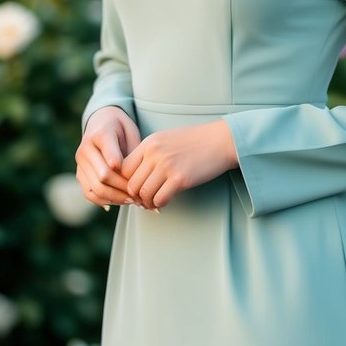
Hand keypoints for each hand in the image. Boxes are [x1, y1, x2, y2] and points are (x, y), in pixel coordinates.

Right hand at [75, 106, 141, 207]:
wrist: (100, 122)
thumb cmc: (121, 128)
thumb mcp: (131, 131)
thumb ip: (132, 152)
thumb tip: (137, 177)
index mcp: (101, 134)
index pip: (111, 157)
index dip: (124, 172)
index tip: (137, 182)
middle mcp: (86, 149)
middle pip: (103, 177)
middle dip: (123, 189)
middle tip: (140, 196)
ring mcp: (80, 162)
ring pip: (95, 188)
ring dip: (115, 198)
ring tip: (132, 201)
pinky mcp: (79, 173)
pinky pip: (89, 193)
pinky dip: (104, 201)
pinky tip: (119, 203)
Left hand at [120, 120, 238, 209]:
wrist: (222, 140)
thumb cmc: (195, 142)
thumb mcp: (167, 140)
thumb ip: (150, 154)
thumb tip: (135, 177)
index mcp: (149, 143)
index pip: (123, 168)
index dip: (126, 183)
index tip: (135, 189)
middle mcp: (154, 153)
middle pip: (131, 184)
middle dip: (135, 197)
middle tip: (142, 201)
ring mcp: (167, 166)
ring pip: (143, 194)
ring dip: (146, 203)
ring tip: (153, 203)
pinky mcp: (180, 178)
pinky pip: (160, 199)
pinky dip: (159, 204)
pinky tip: (164, 202)